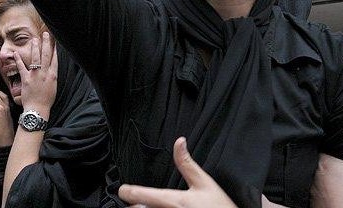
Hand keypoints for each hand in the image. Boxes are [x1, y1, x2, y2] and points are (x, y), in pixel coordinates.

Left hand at [14, 32, 57, 115]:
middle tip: (46, 34)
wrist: (38, 109)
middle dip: (46, 43)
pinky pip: (21, 67)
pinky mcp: (26, 79)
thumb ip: (52, 77)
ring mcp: (35, 75)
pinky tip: (16, 53)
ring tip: (34, 39)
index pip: (55, 59)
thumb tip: (51, 70)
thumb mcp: (53, 87)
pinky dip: (18, 59)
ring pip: (36, 58)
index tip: (55, 41)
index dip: (55, 49)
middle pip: (46, 55)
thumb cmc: (46, 100)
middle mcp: (45, 73)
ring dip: (35, 47)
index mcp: (53, 75)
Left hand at [119, 137, 237, 207]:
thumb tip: (179, 141)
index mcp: (175, 200)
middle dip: (134, 207)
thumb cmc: (220, 206)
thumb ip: (187, 163)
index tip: (122, 190)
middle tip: (133, 202)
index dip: (130, 192)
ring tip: (141, 207)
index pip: (146, 196)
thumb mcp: (204, 182)